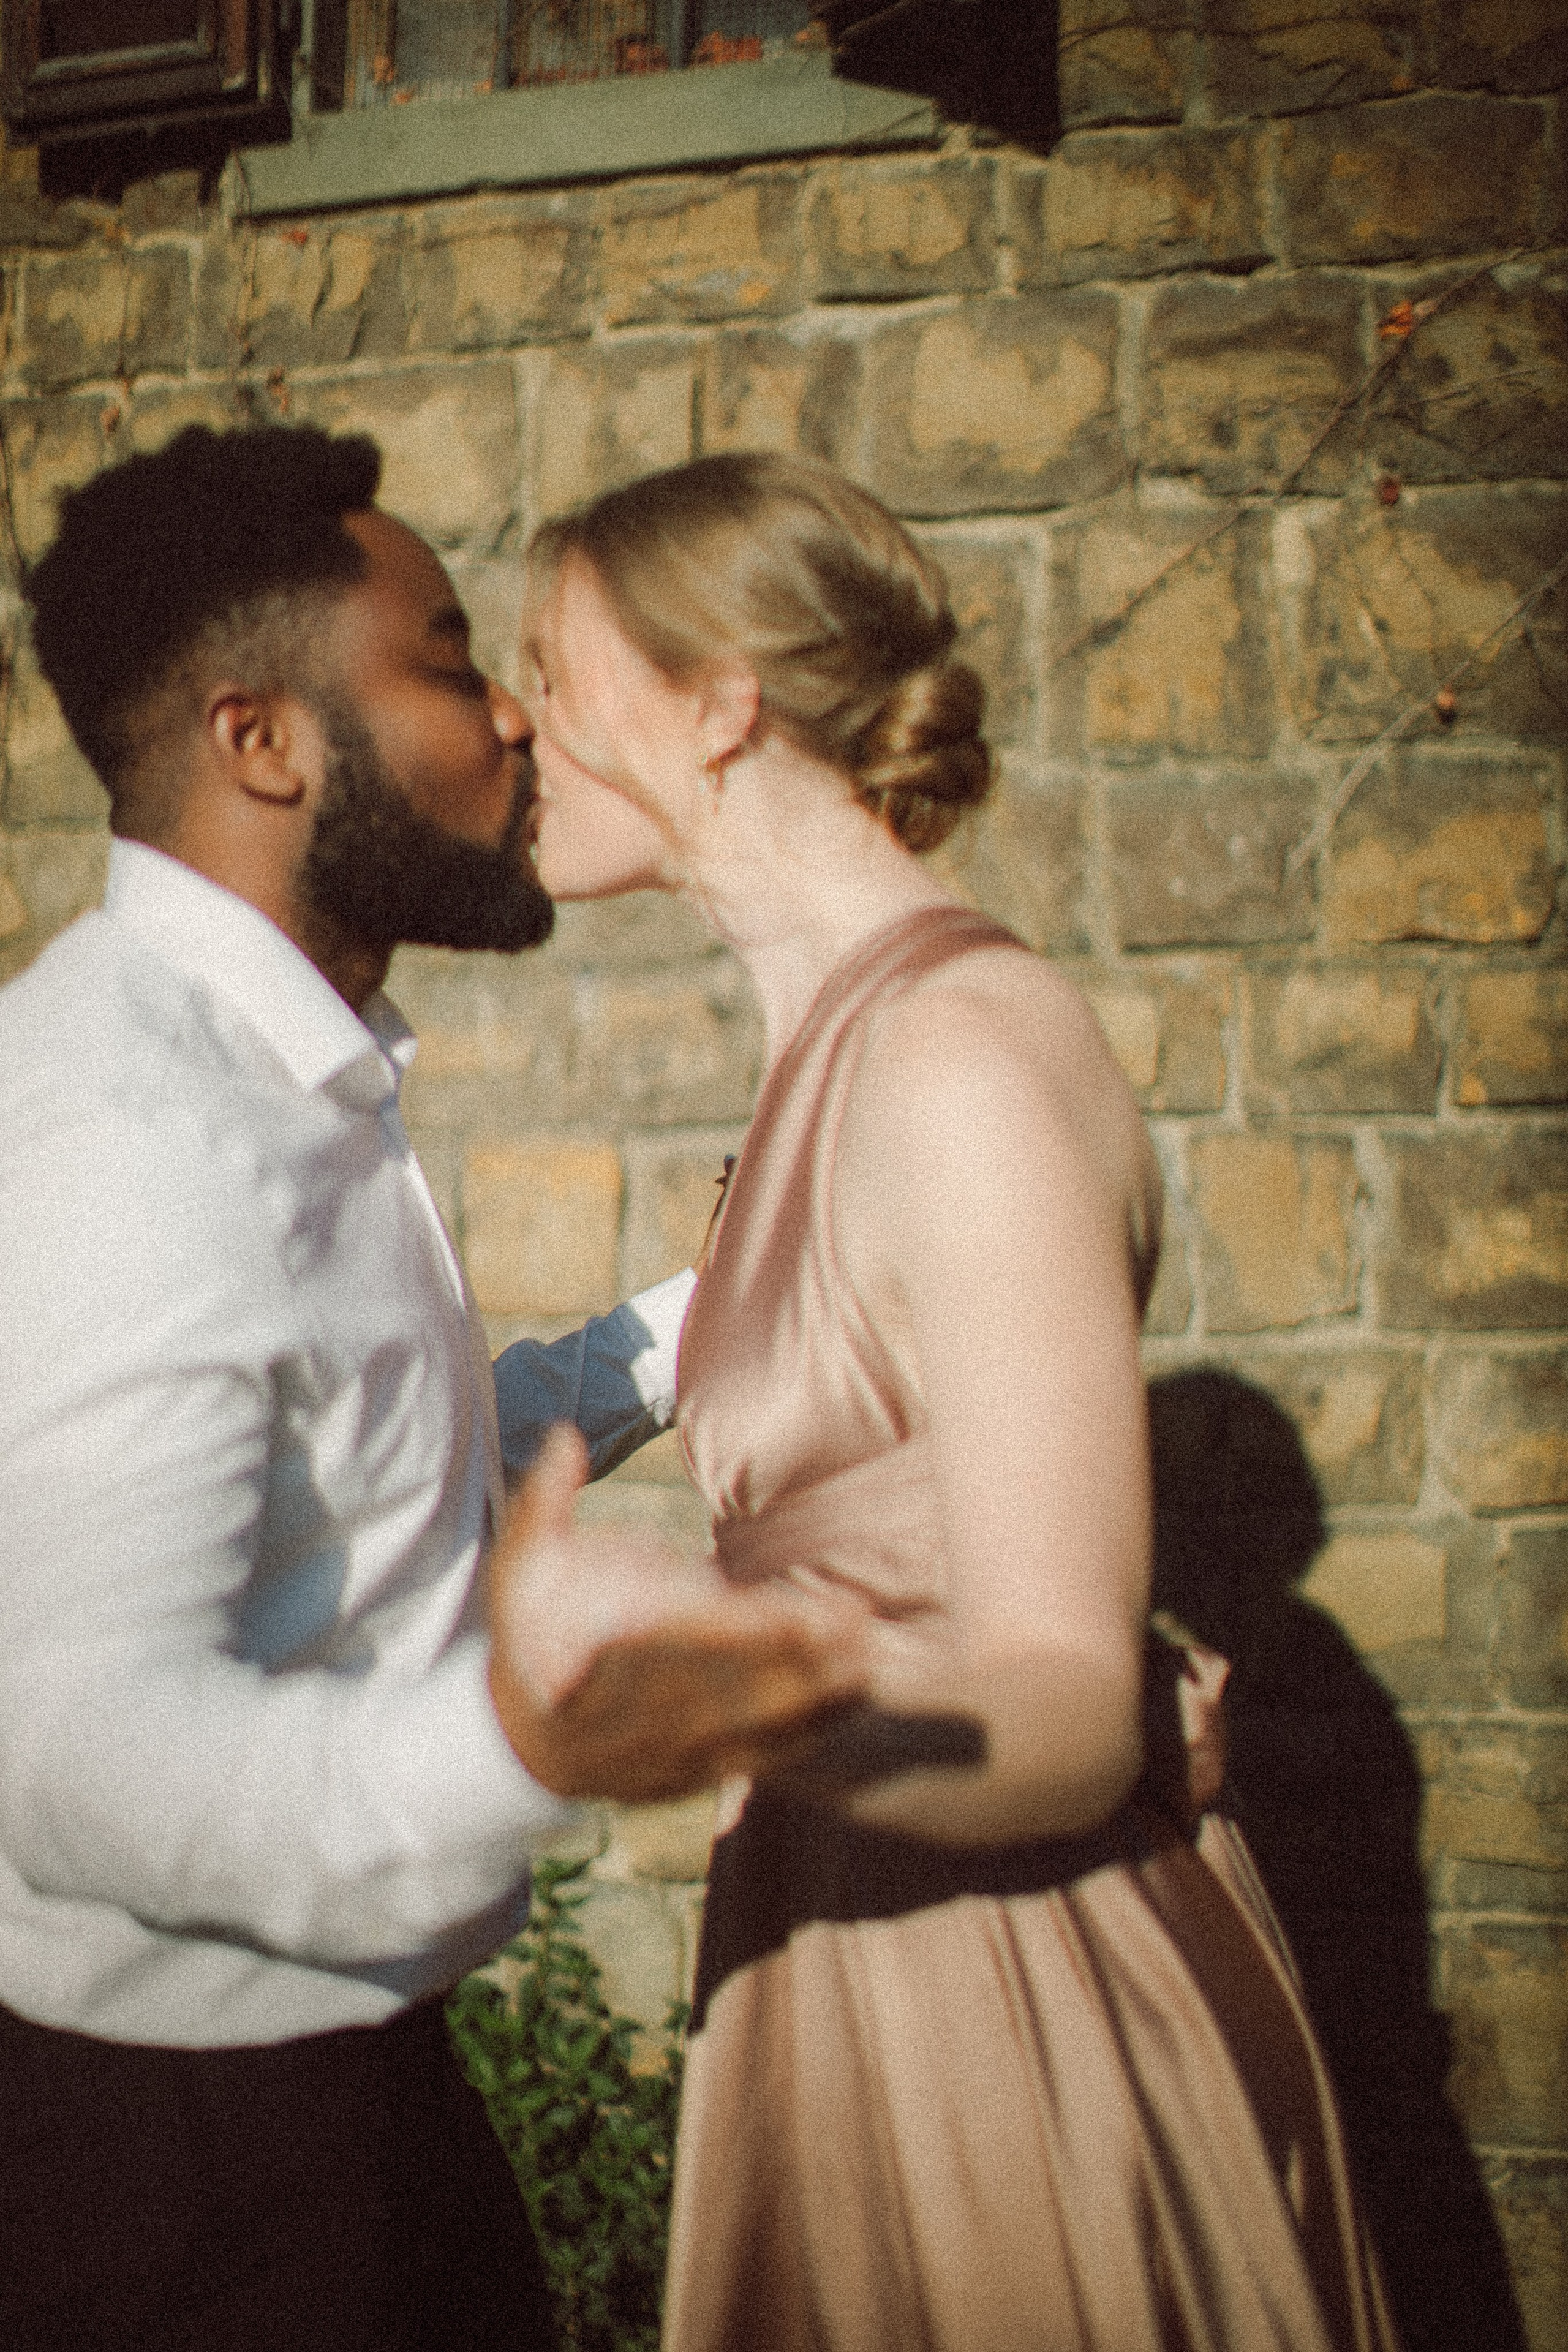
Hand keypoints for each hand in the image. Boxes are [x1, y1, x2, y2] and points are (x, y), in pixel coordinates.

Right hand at [486, 1426, 869, 1804]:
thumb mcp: (518, 1573)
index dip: (734, 1633)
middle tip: (855, 1622)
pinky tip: (849, 1705)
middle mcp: (636, 1720)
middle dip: (795, 1663)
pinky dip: (804, 1736)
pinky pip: (755, 1759)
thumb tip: (563, 1435)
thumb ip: (543, 1505)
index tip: (787, 1610)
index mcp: (593, 1669)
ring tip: (869, 1660)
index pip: (673, 1651)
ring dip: (813, 1700)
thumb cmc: (527, 1644)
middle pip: (727, 1695)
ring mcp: (666, 1755)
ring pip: (750, 1732)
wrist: (515, 1751)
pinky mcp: (691, 1776)